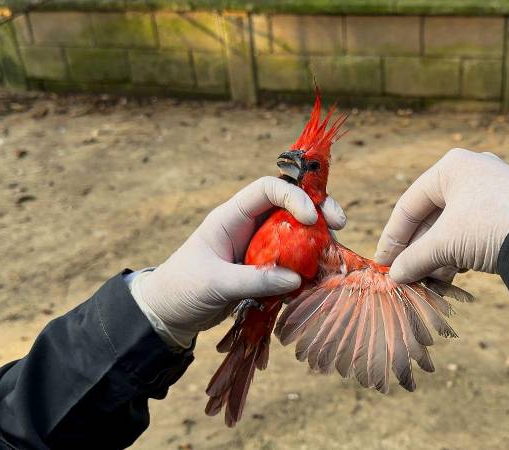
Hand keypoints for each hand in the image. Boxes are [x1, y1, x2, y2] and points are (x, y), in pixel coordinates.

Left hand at [132, 177, 345, 344]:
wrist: (168, 312)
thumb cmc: (182, 289)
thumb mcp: (215, 283)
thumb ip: (254, 280)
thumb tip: (296, 279)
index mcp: (231, 216)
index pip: (267, 189)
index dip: (293, 196)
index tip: (311, 217)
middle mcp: (249, 226)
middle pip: (290, 205)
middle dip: (318, 210)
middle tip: (340, 224)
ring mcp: (259, 247)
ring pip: (297, 233)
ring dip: (318, 240)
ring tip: (334, 253)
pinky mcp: (264, 269)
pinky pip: (293, 260)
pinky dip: (309, 266)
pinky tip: (321, 276)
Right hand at [375, 149, 508, 281]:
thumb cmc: (490, 226)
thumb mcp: (445, 244)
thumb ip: (415, 259)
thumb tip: (396, 276)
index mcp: (451, 167)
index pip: (409, 204)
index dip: (393, 237)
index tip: (383, 264)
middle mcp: (473, 171)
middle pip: (432, 216)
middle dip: (419, 250)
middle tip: (407, 277)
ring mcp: (496, 189)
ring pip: (455, 226)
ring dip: (439, 256)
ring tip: (433, 282)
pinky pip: (476, 232)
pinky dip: (461, 253)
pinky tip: (457, 275)